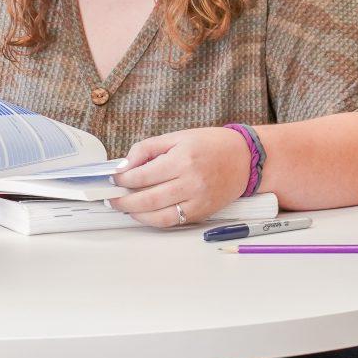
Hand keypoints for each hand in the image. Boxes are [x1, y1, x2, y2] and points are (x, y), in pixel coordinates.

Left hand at [110, 127, 248, 226]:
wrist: (245, 159)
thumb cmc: (212, 145)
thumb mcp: (178, 136)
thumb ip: (148, 148)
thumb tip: (125, 164)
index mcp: (183, 159)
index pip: (142, 175)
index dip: (123, 179)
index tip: (114, 178)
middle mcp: (190, 181)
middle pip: (146, 199)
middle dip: (123, 200)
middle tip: (111, 197)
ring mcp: (197, 200)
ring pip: (157, 215)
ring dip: (135, 213)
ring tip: (124, 207)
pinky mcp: (202, 212)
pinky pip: (172, 221)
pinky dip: (154, 220)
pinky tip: (144, 213)